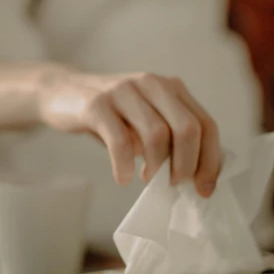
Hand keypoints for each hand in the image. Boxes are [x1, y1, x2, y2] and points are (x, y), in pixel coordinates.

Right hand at [38, 70, 220, 195]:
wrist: (62, 92)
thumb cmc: (111, 115)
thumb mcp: (145, 120)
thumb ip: (170, 137)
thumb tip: (197, 176)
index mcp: (171, 88)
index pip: (205, 124)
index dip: (210, 160)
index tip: (204, 189)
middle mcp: (152, 83)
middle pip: (187, 128)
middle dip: (187, 165)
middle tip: (174, 185)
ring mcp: (124, 91)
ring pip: (157, 134)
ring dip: (157, 166)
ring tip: (147, 179)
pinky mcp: (97, 104)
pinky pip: (119, 141)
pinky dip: (124, 166)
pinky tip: (123, 177)